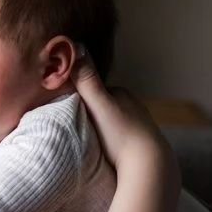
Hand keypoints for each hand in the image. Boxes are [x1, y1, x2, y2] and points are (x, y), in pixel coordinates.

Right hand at [73, 54, 176, 180]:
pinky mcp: (142, 145)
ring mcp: (140, 126)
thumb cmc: (121, 135)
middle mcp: (134, 106)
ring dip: (100, 129)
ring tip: (87, 142)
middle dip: (89, 113)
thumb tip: (76, 45)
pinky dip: (112, 142)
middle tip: (72, 127)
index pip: (93, 90)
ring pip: (112, 123)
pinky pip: (121, 139)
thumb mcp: (99, 104)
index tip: (63, 108)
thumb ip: (86, 79)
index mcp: (123, 93)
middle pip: (103, 107)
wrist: (148, 166)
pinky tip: (106, 153)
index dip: (78, 97)